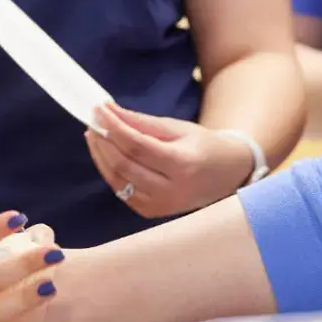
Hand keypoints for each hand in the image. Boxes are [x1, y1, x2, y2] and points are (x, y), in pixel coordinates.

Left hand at [84, 103, 252, 217]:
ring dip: (100, 155)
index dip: (113, 127)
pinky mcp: (152, 213)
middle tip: (93, 121)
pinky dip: (109, 171)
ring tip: (94, 134)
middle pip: (124, 164)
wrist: (228, 175)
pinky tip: (105, 154)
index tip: (98, 109)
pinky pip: (121, 191)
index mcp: (183, 164)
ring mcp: (162, 206)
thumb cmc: (203, 146)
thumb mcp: (177, 127)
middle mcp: (172, 190)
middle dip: (103, 140)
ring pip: (118, 179)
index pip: (136, 146)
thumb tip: (107, 110)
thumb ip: (141, 121)